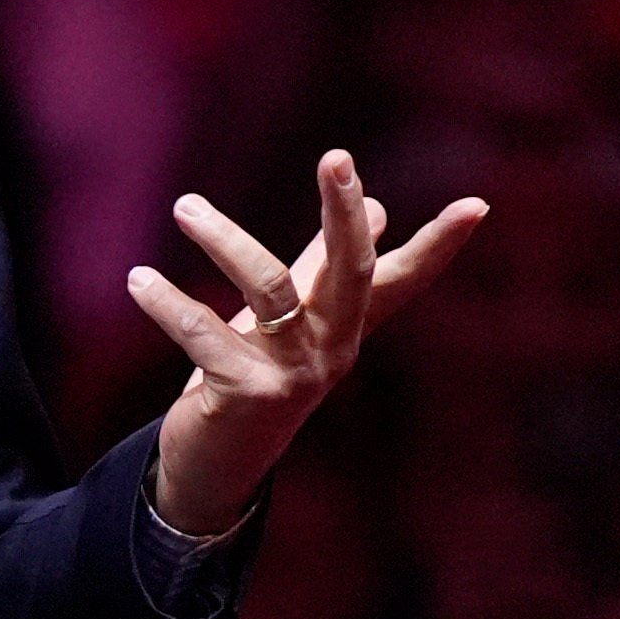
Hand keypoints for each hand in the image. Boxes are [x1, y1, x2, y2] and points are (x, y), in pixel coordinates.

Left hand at [127, 150, 486, 536]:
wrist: (216, 462)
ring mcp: (292, 375)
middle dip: (344, 213)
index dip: (441, 244)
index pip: (403, 278)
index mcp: (346, 325)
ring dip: (225, 240)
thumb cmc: (256, 375)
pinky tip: (138, 279)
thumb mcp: (297, 318)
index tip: (480, 204)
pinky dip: (167, 302)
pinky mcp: (245, 395)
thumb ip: (327, 265)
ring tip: (184, 206)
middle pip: (351, 271)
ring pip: (269, 289)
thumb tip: (379, 207)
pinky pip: (204, 335)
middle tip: (337, 156)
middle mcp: (331, 349)